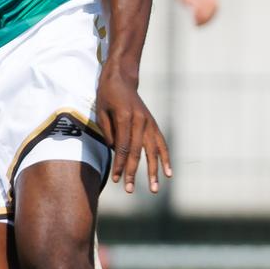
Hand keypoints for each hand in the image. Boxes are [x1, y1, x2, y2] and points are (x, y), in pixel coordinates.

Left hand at [96, 72, 171, 194]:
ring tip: (153, 188)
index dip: (119, 164)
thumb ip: (108, 133)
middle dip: (133, 172)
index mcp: (124, 116)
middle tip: (129, 190)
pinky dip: (165, 159)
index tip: (116, 180)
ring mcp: (149, 122)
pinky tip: (168, 173)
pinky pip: (161, 144)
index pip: (122, 147)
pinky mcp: (153, 124)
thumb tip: (116, 153)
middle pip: (137, 151)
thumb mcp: (101, 111)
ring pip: (153, 150)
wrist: (121, 78)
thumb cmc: (107, 95)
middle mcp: (140, 120)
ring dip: (153, 171)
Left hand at [167, 0, 218, 25]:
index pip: (205, 0)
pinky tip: (204, 17)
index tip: (195, 20)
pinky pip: (215, 2)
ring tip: (200, 23)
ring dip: (210, 16)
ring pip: (215, 4)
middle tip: (197, 24)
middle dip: (206, 16)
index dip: (202, 12)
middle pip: (212, 3)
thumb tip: (193, 5)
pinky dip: (211, 12)